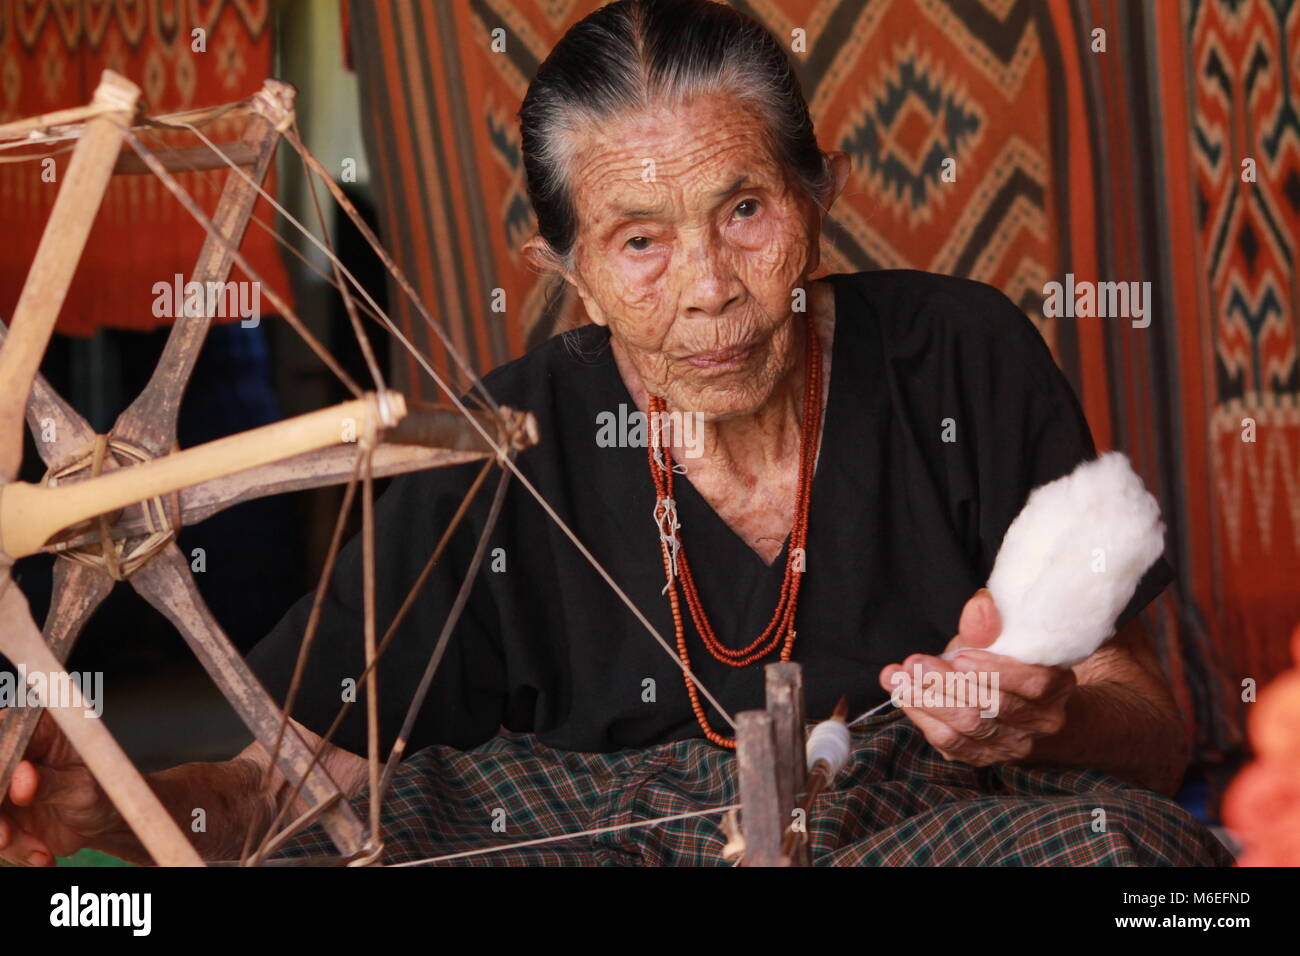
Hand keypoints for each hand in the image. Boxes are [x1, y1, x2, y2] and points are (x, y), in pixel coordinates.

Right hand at [0, 710, 119, 865]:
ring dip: (7, 839)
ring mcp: (3, 779)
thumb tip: (22, 776)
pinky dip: (15, 849)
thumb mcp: (83, 786)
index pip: (5, 734)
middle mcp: (15, 748)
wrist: (105, 818)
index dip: (2, 765)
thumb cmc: (104, 789)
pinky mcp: (0, 808)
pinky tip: (43, 855)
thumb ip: (52, 781)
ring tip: (41, 853)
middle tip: (7, 839)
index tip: (14, 794)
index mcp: (38, 726)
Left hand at [877, 589, 1076, 765]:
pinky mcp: (984, 757)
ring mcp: (1013, 745)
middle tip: (916, 663)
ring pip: (969, 727)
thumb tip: (978, 605)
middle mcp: (1041, 722)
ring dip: (928, 700)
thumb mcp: (1003, 642)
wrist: (1023, 708)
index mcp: (1056, 687)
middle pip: (993, 707)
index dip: (995, 670)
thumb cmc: (1009, 665)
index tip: (960, 655)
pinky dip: (923, 717)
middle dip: (949, 683)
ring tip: (900, 677)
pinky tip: (904, 695)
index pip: (1033, 683)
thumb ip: (989, 628)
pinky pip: (951, 743)